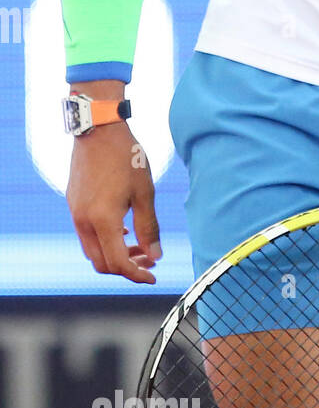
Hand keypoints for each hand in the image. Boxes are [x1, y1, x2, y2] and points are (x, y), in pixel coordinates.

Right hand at [66, 123, 160, 284]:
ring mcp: (75, 213)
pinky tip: (123, 230)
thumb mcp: (145, 192)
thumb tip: (156, 256)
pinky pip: (87, 234)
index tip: (153, 276)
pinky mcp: (73, 204)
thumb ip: (148, 227)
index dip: (137, 274)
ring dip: (115, 254)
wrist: (99, 130)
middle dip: (127, 267)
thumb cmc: (127, 158)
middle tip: (149, 261)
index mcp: (103, 221)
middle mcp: (84, 222)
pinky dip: (105, 240)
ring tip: (139, 246)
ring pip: (93, 250)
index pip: (118, 263)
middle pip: (102, 263)